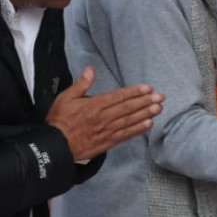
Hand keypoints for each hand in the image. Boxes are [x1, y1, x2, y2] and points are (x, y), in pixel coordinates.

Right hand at [45, 67, 164, 160]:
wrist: (55, 146)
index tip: (148, 88)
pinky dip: (138, 130)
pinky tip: (148, 124)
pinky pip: (125, 135)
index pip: (118, 97)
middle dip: (146, 102)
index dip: (134, 92)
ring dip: (146, 114)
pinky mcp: (107, 142)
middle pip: (128, 108)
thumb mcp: (66, 98)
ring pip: (129, 121)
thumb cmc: (59, 121)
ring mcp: (107, 131)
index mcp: (94, 106)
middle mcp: (103, 118)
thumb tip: (90, 69)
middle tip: (161, 97)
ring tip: (159, 108)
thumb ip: (81, 84)